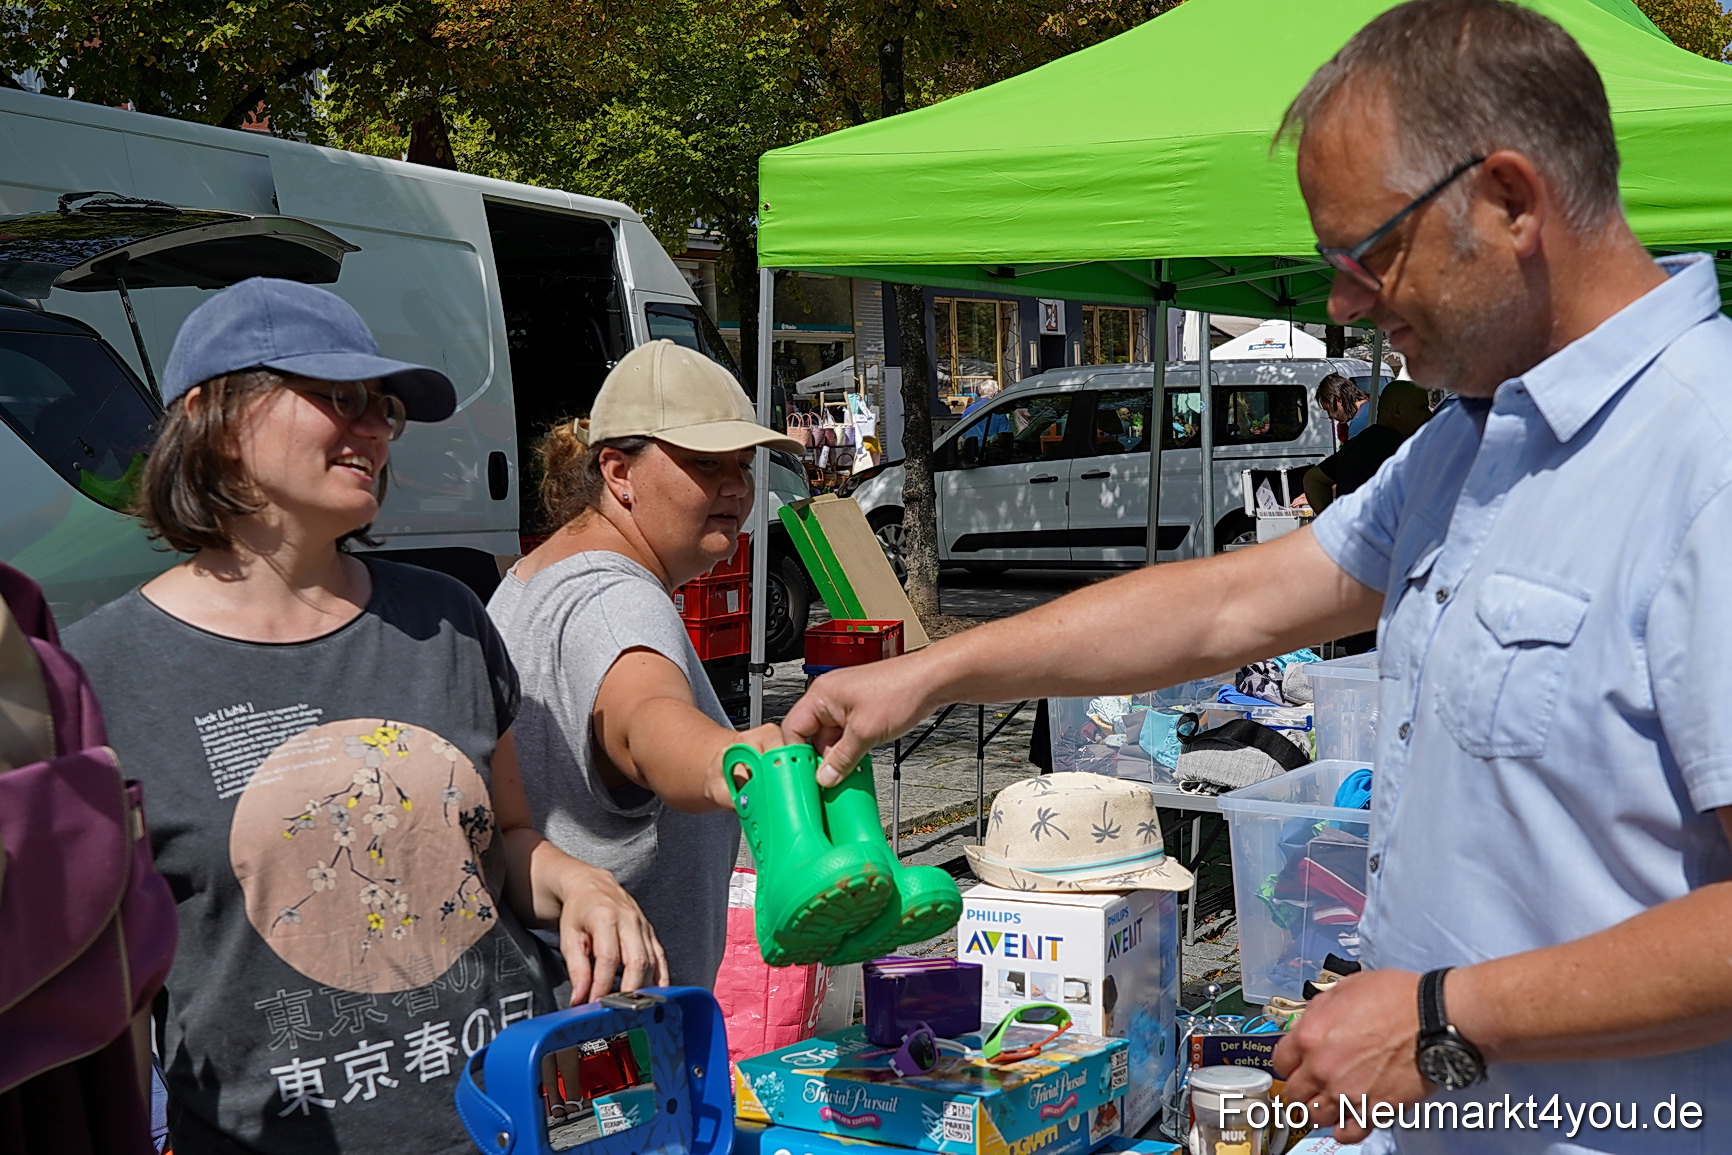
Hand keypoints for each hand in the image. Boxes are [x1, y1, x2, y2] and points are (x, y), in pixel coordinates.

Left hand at [551, 858, 669, 1005]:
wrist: (592, 885)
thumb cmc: (579, 912)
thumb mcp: (569, 937)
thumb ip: (576, 969)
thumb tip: (580, 999)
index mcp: (605, 917)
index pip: (608, 958)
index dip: (602, 985)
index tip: (594, 1005)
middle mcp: (629, 919)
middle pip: (636, 961)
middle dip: (628, 990)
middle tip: (617, 1010)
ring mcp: (643, 925)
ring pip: (651, 962)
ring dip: (642, 988)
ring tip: (629, 1007)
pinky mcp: (651, 932)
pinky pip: (660, 958)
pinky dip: (660, 978)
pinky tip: (655, 994)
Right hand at [782, 652, 940, 786]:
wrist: (931, 680)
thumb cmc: (901, 689)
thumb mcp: (865, 733)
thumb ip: (841, 758)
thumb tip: (825, 777)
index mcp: (821, 694)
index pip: (792, 728)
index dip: (795, 754)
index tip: (801, 774)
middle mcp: (829, 696)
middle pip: (810, 736)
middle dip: (819, 758)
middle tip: (825, 779)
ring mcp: (845, 704)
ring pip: (829, 738)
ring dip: (836, 756)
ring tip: (844, 773)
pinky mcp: (860, 711)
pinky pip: (845, 735)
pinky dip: (849, 750)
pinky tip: (855, 763)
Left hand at [1273, 969, 1431, 1143]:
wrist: (1434, 1018)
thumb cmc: (1398, 998)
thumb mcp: (1345, 988)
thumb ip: (1320, 1010)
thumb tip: (1311, 1022)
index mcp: (1310, 1036)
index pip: (1280, 1061)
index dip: (1287, 1062)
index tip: (1293, 1066)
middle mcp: (1322, 1068)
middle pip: (1293, 1093)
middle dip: (1300, 1088)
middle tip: (1309, 1086)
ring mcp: (1347, 1093)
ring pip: (1314, 1116)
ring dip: (1318, 1110)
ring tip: (1328, 1101)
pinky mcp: (1374, 1110)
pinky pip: (1347, 1133)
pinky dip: (1343, 1130)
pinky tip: (1345, 1121)